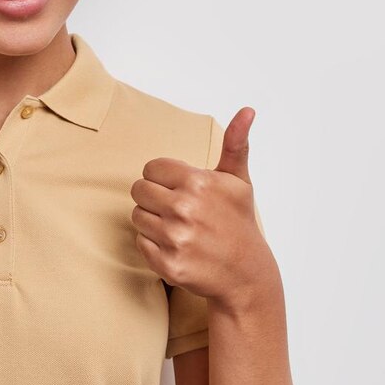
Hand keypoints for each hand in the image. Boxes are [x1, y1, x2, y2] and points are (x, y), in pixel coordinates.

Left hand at [129, 107, 277, 312]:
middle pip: (139, 190)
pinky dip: (153, 245)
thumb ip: (236, 143)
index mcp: (198, 183)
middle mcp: (184, 209)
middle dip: (155, 198)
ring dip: (153, 221)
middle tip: (178, 210)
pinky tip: (176, 246)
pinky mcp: (168, 264)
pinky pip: (140, 242)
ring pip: (137, 216)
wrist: (246, 274)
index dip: (163, 178)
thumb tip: (247, 110)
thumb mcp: (238, 181)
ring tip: (179, 229)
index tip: (180, 189)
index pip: (151, 168)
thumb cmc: (238, 222)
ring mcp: (175, 238)